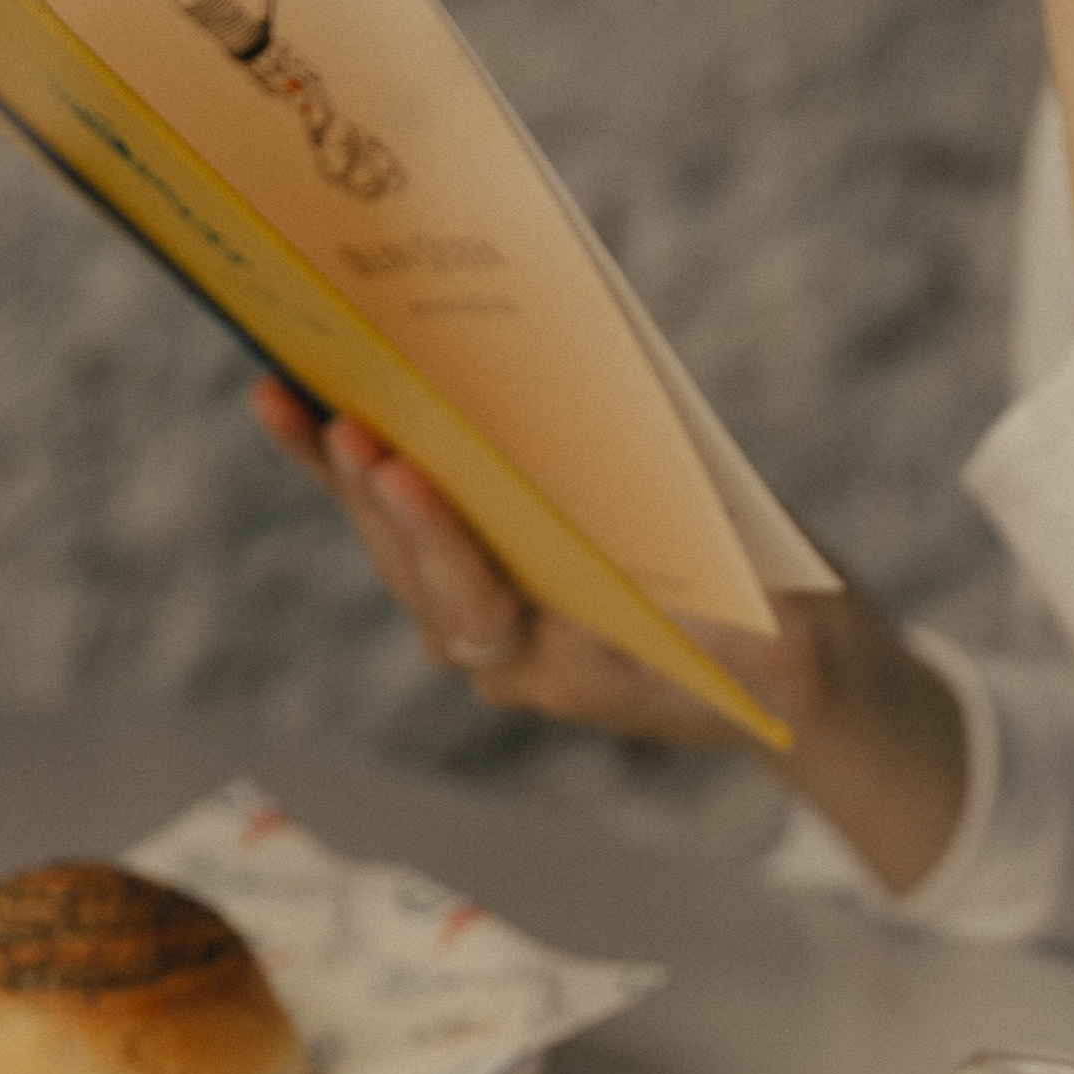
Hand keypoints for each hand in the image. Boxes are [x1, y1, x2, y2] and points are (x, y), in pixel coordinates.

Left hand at [252, 376, 812, 739]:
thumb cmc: (787, 650)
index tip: (407, 475)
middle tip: (332, 417)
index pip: (476, 609)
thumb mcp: (766, 620)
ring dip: (340, 472)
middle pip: (416, 570)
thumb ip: (711, 580)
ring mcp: (500, 609)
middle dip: (371, 493)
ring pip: (400, 542)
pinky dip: (368, 465)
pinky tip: (312, 400)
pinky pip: (419, 518)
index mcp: (564, 670)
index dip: (439, 544)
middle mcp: (510, 650)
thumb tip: (657, 491)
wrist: (792, 679)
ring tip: (282, 394)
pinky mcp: (501, 565)